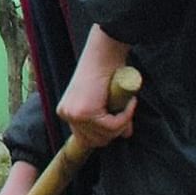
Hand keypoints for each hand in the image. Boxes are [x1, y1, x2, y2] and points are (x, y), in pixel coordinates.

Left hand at [57, 27, 135, 151]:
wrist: (104, 52)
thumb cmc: (106, 71)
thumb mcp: (105, 99)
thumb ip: (110, 118)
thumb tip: (125, 136)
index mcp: (66, 111)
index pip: (86, 139)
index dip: (107, 134)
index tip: (122, 124)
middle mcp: (66, 114)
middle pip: (94, 141)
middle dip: (115, 132)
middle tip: (127, 114)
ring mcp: (74, 114)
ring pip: (105, 135)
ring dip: (122, 123)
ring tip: (128, 105)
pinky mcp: (86, 112)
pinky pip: (112, 126)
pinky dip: (125, 117)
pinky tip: (129, 103)